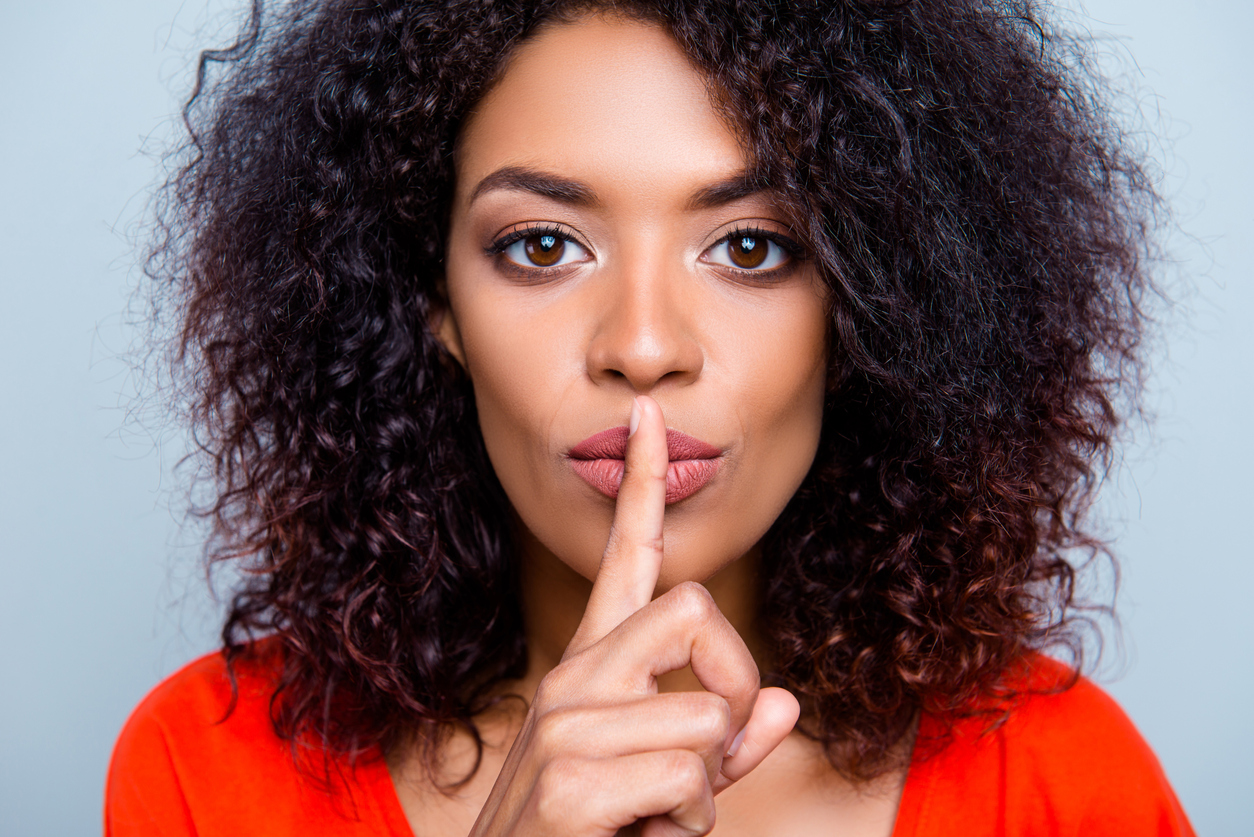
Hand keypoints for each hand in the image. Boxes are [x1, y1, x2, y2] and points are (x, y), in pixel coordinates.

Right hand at [469, 395, 799, 836]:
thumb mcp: (666, 787)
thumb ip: (724, 746)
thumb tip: (785, 703)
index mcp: (592, 668)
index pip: (625, 557)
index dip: (642, 484)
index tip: (651, 415)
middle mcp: (573, 678)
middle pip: (698, 610)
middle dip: (732, 688)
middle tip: (705, 756)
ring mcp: (565, 724)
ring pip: (710, 715)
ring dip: (706, 787)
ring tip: (652, 820)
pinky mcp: (570, 780)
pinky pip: (691, 775)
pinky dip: (688, 825)